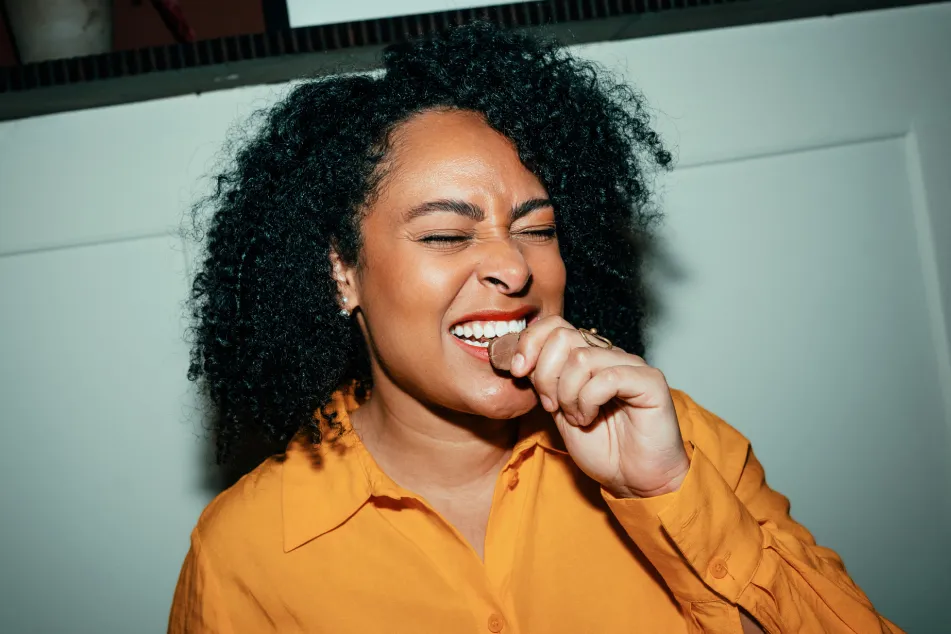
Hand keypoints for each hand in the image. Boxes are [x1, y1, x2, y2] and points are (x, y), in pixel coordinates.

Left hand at [510, 316, 689, 497]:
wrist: (635, 480)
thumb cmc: (603, 449)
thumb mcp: (558, 411)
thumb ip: (544, 382)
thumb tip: (518, 359)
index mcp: (589, 357)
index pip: (555, 325)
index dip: (530, 343)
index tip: (518, 372)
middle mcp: (610, 355)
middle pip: (563, 336)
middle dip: (545, 375)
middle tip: (551, 406)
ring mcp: (632, 365)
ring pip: (580, 358)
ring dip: (567, 394)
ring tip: (576, 417)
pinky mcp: (650, 381)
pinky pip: (606, 377)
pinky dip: (588, 401)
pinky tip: (590, 419)